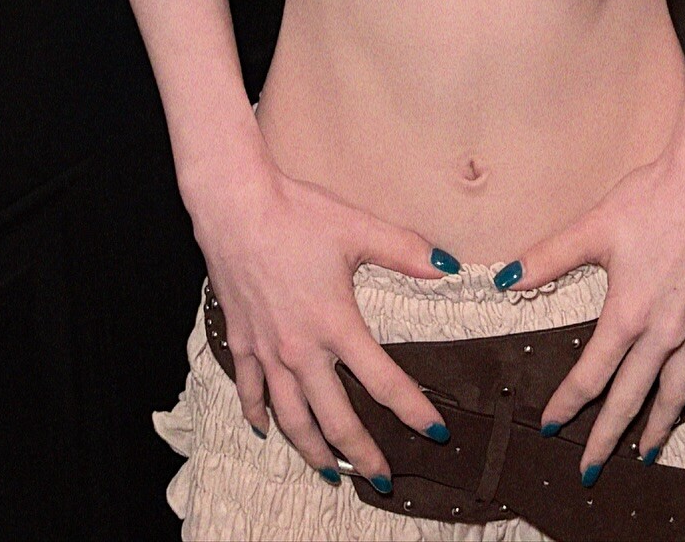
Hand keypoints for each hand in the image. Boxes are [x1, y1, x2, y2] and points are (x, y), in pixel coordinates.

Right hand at [188, 146, 457, 492]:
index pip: (382, 381)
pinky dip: (258, 416)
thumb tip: (448, 266)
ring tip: (330, 472)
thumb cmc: (297, 214)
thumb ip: (407, 251)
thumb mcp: (359, 228)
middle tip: (381, 477)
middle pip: (334, 418)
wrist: (236, 207)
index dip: (412, 410)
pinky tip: (267, 429)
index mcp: (335, 324)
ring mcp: (267, 350)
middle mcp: (300, 349)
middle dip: (361, 453)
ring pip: (290, 418)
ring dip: (312, 450)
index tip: (434, 431)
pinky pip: (250, 392)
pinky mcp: (241, 341)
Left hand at [497, 130, 684, 479]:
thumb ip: (548, 258)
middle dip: (609, 436)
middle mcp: (664, 331)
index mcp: (628, 314)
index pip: (592, 374)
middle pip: (632, 396)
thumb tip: (504, 278)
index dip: (569, 403)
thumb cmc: (652, 198)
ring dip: (658, 426)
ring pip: (674, 391)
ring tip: (646, 452)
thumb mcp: (593, 227)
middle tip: (592, 468)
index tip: (552, 427)